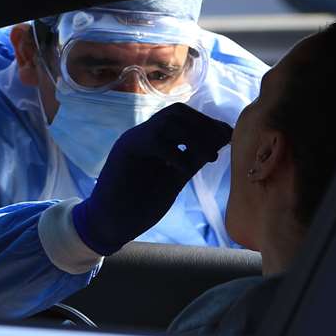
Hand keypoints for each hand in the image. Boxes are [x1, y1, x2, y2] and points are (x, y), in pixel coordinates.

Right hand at [71, 103, 232, 255]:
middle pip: (177, 112)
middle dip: (203, 124)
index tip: (227, 137)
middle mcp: (143, 134)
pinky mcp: (125, 152)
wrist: (108, 224)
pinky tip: (183, 170)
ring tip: (209, 157)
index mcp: (155, 140)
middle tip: (221, 142)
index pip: (183, 117)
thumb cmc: (139, 204)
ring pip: (167, 121)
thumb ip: (193, 159)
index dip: (207, 124)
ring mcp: (133, 141)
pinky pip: (154, 140)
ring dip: (194, 135)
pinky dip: (175, 153)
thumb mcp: (174, 179)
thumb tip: (220, 141)